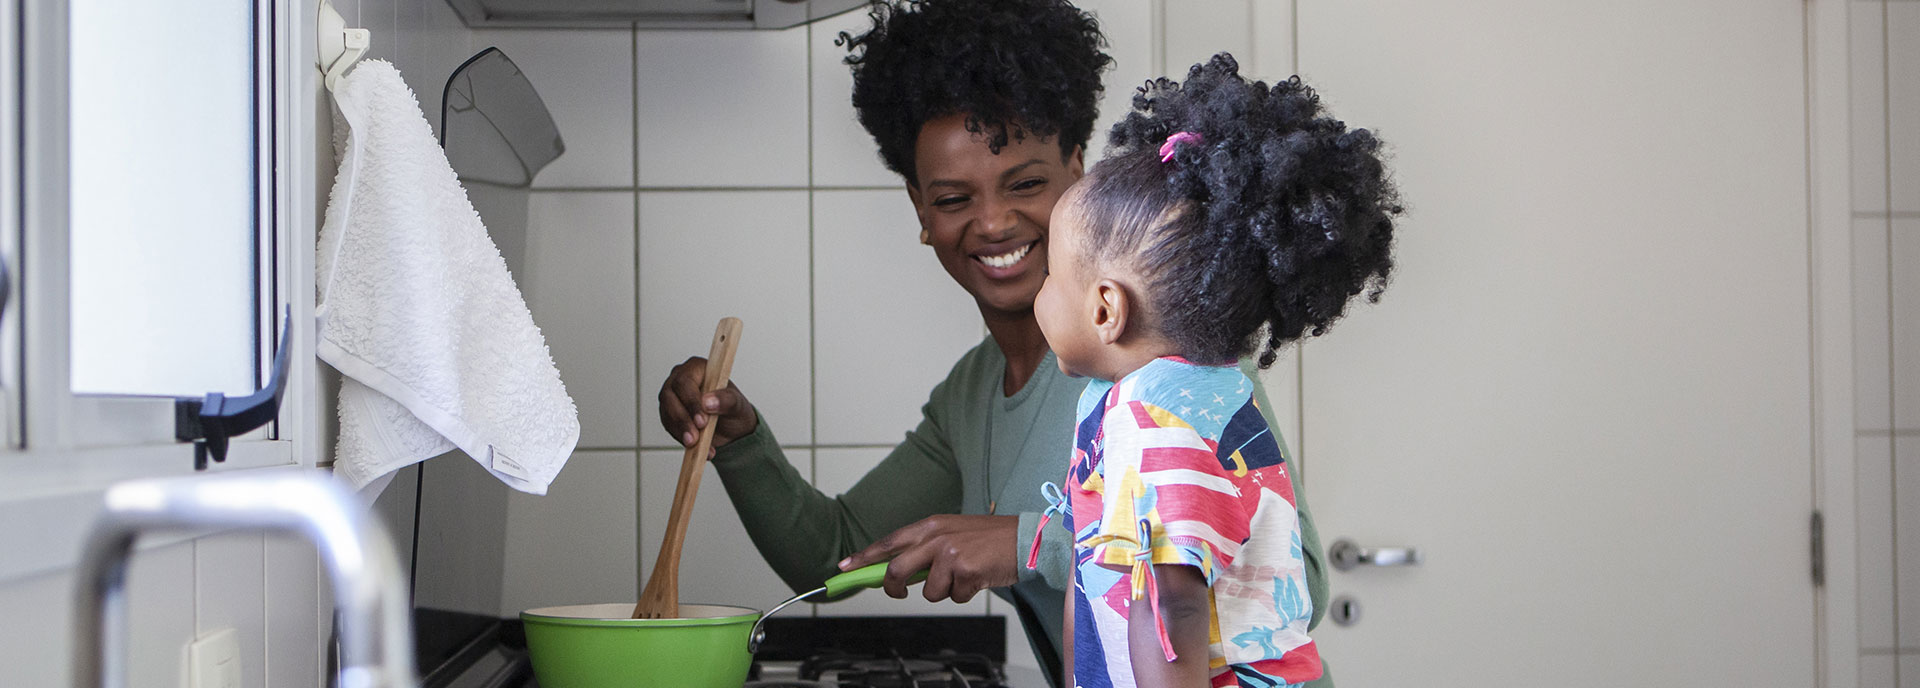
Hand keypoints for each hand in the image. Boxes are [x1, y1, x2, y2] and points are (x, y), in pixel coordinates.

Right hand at [657, 355, 757, 454]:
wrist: (732, 428)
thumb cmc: (735, 409)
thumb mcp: (738, 404)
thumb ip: (726, 400)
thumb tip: (709, 402)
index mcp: (697, 368)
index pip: (686, 382)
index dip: (691, 402)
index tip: (701, 421)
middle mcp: (680, 379)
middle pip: (670, 396)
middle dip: (683, 420)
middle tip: (695, 437)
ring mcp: (672, 396)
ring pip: (667, 413)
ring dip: (680, 431)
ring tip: (695, 445)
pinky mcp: (668, 413)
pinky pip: (668, 426)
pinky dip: (680, 437)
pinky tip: (694, 447)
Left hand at [838, 514, 1019, 603]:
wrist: (1024, 539)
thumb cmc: (989, 539)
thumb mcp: (953, 534)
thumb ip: (926, 549)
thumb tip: (898, 574)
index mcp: (930, 525)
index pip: (888, 542)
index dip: (864, 557)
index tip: (844, 569)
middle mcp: (936, 537)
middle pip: (897, 571)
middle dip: (893, 589)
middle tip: (899, 593)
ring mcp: (950, 554)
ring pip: (928, 591)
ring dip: (944, 591)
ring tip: (964, 576)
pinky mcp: (965, 571)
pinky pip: (953, 597)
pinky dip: (965, 594)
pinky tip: (978, 578)